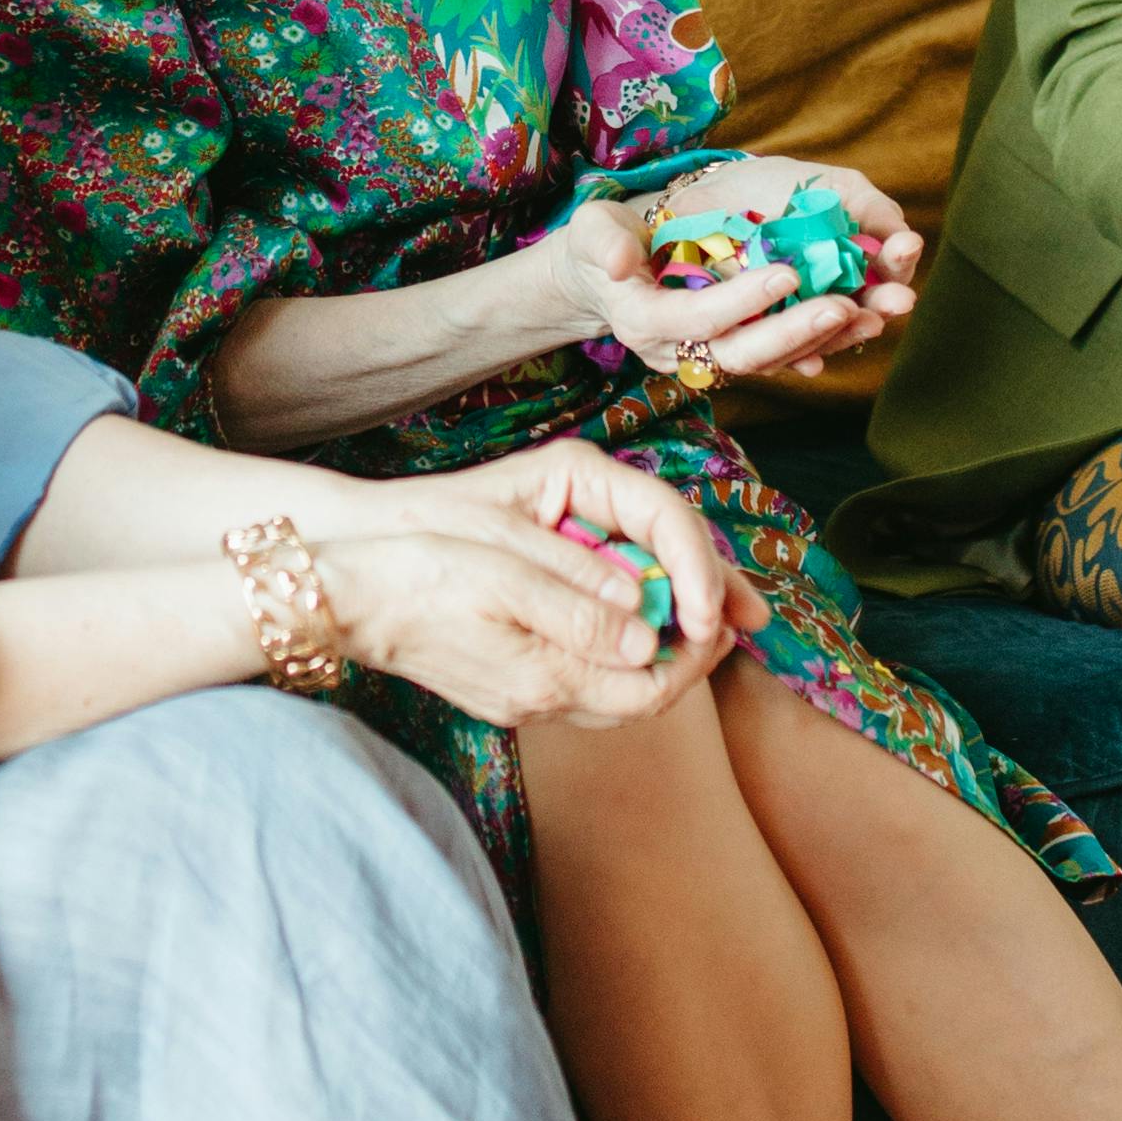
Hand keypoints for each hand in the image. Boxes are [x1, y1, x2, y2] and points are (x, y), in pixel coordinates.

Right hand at [311, 489, 744, 734]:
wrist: (340, 598)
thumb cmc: (416, 571)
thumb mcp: (505, 572)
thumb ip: (579, 606)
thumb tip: (645, 634)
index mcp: (544, 675)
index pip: (652, 687)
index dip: (697, 652)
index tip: (720, 613)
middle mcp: (536, 702)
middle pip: (639, 699)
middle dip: (684, 657)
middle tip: (714, 613)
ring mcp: (515, 701)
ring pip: (609, 696)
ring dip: (649, 657)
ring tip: (675, 610)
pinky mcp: (498, 689)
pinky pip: (575, 684)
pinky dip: (608, 655)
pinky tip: (612, 616)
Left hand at [446, 431, 763, 657]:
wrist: (373, 545)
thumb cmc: (428, 536)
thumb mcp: (501, 557)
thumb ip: (573, 587)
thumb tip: (642, 633)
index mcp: (579, 474)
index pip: (663, 515)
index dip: (696, 567)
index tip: (707, 617)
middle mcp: (590, 498)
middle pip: (674, 538)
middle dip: (711, 582)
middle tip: (748, 623)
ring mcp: (584, 531)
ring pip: (659, 566)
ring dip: (692, 602)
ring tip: (721, 636)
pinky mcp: (575, 566)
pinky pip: (631, 593)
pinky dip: (656, 618)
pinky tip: (673, 646)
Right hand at [561, 157, 918, 386]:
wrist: (609, 277)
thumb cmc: (602, 245)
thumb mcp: (592, 232)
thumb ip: (605, 243)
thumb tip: (622, 264)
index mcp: (646, 321)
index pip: (698, 319)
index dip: (741, 301)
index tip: (787, 272)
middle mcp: (680, 353)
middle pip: (745, 353)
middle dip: (797, 332)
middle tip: (846, 303)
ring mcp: (709, 358)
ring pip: (773, 360)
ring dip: (824, 341)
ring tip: (871, 314)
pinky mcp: (735, 352)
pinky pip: (784, 356)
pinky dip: (824, 341)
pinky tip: (862, 320)